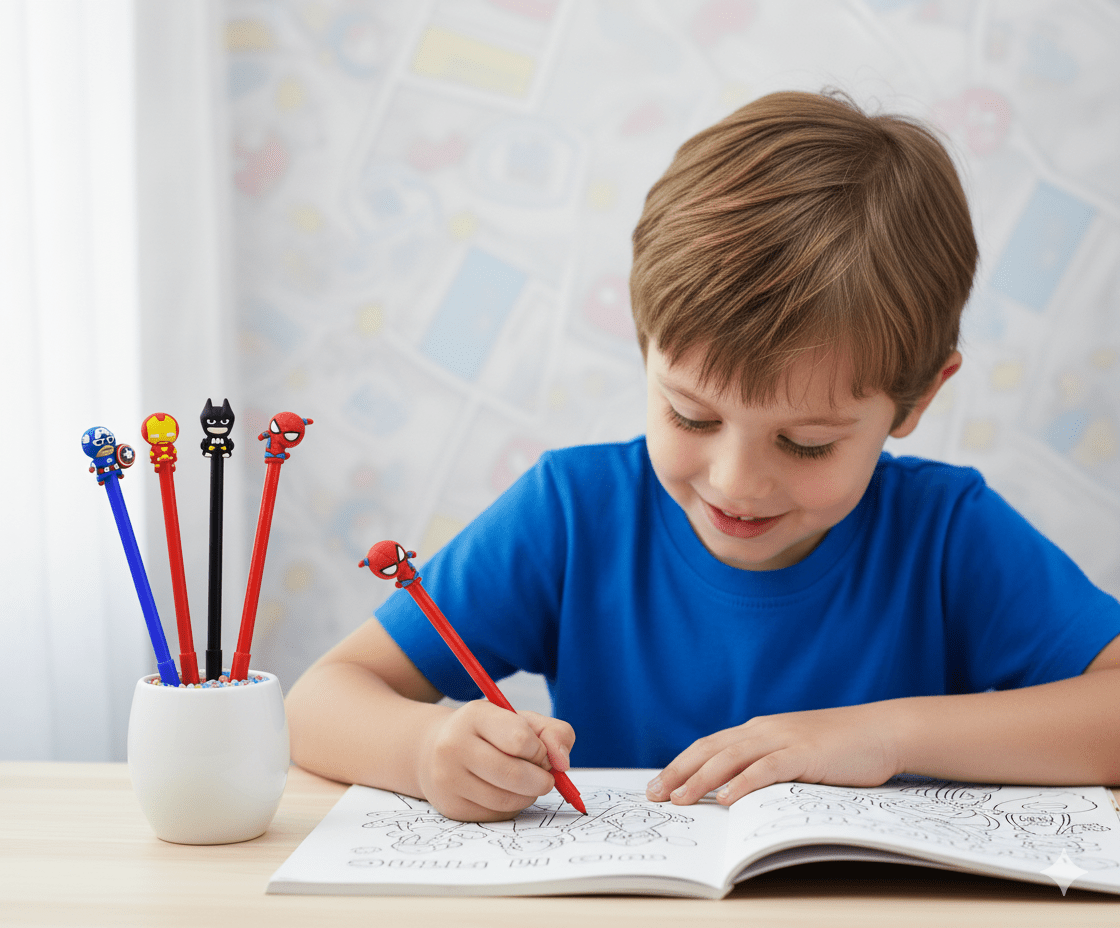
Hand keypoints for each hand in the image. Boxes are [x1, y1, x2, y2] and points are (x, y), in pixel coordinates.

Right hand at [416, 701, 575, 821]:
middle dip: (541, 780)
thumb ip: (553, 732)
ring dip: (528, 795)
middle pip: (514, 775)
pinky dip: (512, 807)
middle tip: (544, 776)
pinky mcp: (451, 807)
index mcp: (475, 715)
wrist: (434, 750)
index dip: (540, 750)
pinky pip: (496, 815)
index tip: (539, 751)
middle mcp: (454, 746)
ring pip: (507, 800)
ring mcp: (448, 779)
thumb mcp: (520, 720)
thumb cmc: (489, 733)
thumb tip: (563, 763)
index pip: (520, 739)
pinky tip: (505, 792)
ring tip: (525, 783)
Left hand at [646, 702, 902, 805]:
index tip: (658, 785)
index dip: (680, 764)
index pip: (708, 746)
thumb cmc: (839, 747)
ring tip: (681, 800)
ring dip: (702, 780)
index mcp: (758, 729)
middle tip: (654, 795)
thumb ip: (766, 763)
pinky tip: (727, 798)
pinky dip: (744, 782)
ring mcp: (782, 739)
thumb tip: (736, 789)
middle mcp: (763, 730)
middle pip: (710, 750)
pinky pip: (767, 768)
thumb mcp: (793, 752)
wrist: (881, 731)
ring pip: (731, 758)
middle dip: (679, 772)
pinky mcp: (803, 754)